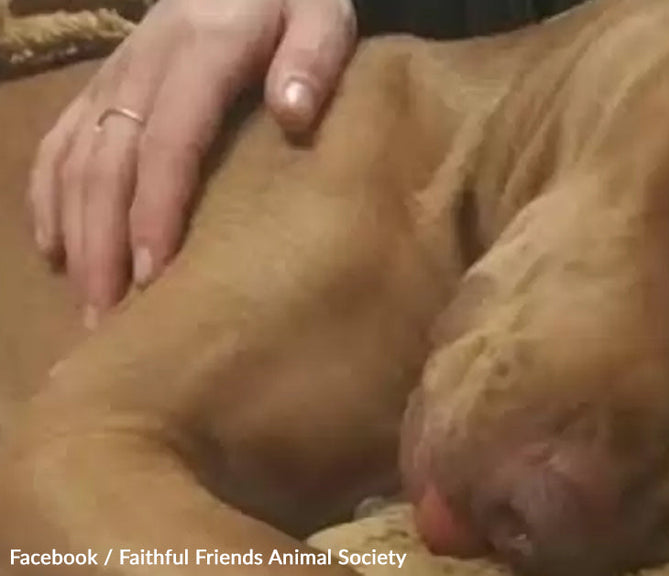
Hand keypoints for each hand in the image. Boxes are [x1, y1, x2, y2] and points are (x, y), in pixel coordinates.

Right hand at [26, 0, 356, 327]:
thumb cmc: (293, 1)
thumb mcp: (321, 15)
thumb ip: (314, 58)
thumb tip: (293, 111)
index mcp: (201, 51)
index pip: (170, 140)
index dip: (155, 208)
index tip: (153, 273)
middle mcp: (143, 65)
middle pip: (109, 161)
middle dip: (103, 242)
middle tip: (110, 316)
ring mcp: (113, 75)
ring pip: (74, 157)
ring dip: (75, 233)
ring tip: (89, 305)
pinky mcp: (100, 85)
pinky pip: (59, 141)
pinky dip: (47, 197)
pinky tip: (53, 250)